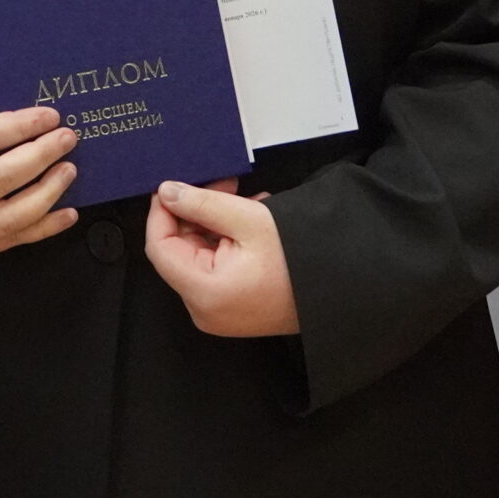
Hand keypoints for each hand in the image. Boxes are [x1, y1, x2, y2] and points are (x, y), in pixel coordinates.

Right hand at [0, 106, 80, 259]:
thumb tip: (15, 122)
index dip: (18, 127)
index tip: (48, 115)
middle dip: (39, 156)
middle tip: (67, 138)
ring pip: (10, 218)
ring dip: (47, 193)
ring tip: (69, 170)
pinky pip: (10, 241)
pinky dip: (43, 228)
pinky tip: (67, 212)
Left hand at [144, 178, 299, 337]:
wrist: (338, 292)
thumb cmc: (298, 261)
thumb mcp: (248, 220)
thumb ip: (202, 203)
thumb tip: (167, 193)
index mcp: (203, 292)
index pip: (160, 247)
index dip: (161, 213)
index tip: (171, 187)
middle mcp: (204, 310)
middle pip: (179, 250)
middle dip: (196, 212)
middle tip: (223, 185)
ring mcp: (216, 312)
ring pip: (198, 255)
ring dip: (214, 223)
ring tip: (245, 201)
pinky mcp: (229, 309)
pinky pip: (213, 268)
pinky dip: (225, 241)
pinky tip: (247, 221)